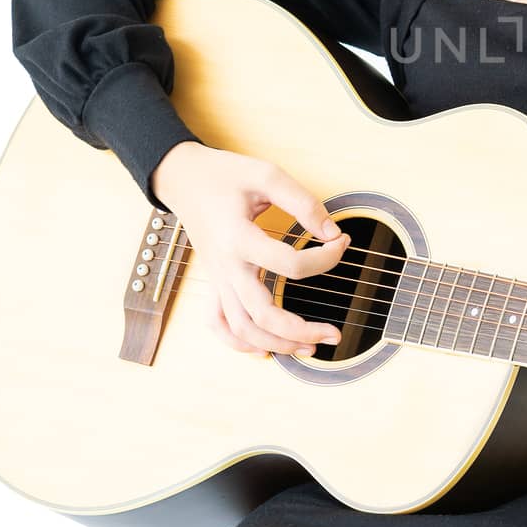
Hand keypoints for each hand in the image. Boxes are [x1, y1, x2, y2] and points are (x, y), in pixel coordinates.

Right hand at [151, 141, 348, 356]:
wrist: (183, 178)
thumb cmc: (225, 175)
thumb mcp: (267, 175)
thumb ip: (302, 202)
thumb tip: (332, 232)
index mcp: (239, 238)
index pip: (289, 264)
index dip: (325, 258)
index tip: (343, 242)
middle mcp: (226, 266)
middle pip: (262, 315)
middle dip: (301, 331)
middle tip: (335, 334)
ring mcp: (218, 279)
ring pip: (242, 329)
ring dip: (276, 345)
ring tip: (310, 347)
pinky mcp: (214, 282)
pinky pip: (219, 324)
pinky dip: (239, 343)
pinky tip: (265, 351)